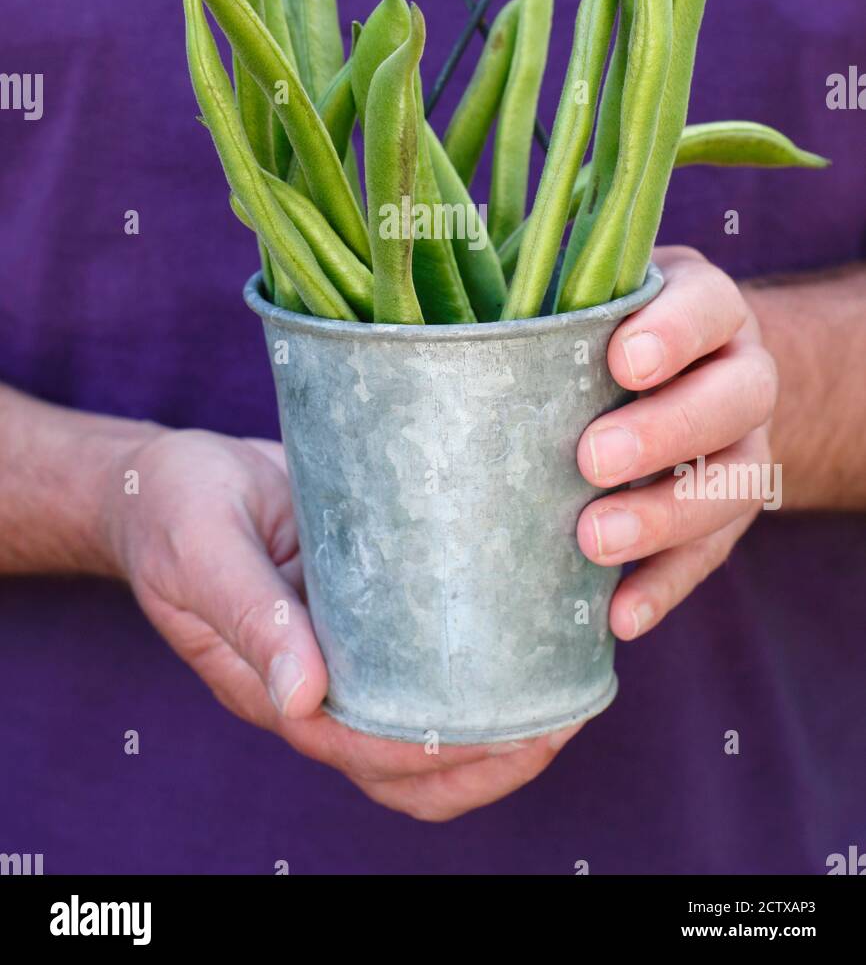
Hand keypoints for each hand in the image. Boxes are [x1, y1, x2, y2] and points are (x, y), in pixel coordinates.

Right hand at [105, 428, 580, 821]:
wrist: (168, 475)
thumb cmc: (176, 509)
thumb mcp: (203, 551)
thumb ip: (248, 618)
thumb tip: (304, 699)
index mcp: (277, 690)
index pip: (373, 756)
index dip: (450, 759)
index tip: (524, 731)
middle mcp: (323, 683)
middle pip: (414, 765)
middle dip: (497, 755)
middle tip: (571, 710)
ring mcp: (348, 650)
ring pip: (429, 724)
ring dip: (500, 726)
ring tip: (571, 687)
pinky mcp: (369, 604)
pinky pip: (428, 656)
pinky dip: (481, 663)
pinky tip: (532, 626)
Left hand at [576, 246, 777, 638]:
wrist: (684, 374)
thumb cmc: (601, 326)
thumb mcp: (586, 296)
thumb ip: (543, 301)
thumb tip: (432, 327)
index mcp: (703, 305)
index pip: (706, 307)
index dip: (674, 333)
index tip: (623, 361)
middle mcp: (740, 370)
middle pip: (733, 398)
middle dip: (664, 431)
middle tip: (592, 459)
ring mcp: (745, 443)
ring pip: (734, 482)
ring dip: (664, 517)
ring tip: (595, 540)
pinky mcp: (731, 512)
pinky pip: (710, 554)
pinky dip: (665, 585)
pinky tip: (620, 615)